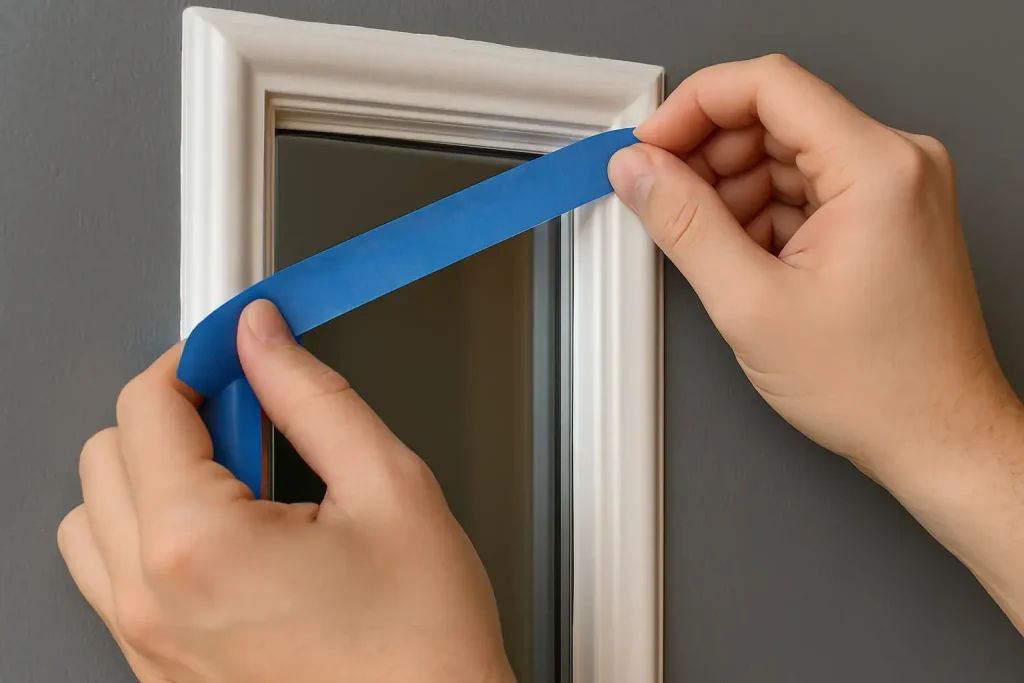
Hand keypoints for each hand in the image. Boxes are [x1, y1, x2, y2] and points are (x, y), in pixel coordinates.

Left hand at [57, 300, 513, 682]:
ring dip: (152, 474)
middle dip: (175, 412)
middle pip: (106, 454)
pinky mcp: (161, 667)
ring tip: (236, 474)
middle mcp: (153, 602)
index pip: (146, 407)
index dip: (195, 357)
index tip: (234, 349)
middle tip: (249, 409)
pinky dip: (153, 532)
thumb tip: (264, 341)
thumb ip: (313, 397)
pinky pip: (115, 577)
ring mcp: (149, 644)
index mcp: (201, 547)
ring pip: (93, 517)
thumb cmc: (423, 642)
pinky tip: (231, 529)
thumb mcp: (390, 487)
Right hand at [609, 55, 1023, 628]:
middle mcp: (895, 164)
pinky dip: (760, 213)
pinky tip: (738, 256)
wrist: (936, 438)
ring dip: (730, 188)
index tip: (649, 143)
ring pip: (785, 154)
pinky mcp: (884, 216)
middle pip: (774, 116)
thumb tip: (639, 172)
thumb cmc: (878, 387)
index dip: (693, 107)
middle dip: (706, 153)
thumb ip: (685, 225)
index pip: (768, 86)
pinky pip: (805, 187)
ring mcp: (894, 189)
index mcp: (876, 168)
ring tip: (702, 242)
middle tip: (659, 193)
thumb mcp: (752, 304)